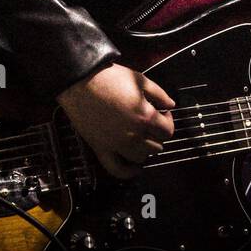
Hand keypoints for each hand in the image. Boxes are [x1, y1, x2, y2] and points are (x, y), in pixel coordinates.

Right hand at [55, 63, 175, 178]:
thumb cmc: (110, 78)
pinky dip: (128, 172)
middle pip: (157, 146)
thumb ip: (160, 94)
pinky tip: (135, 167)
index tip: (162, 114)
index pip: (168, 131)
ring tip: (140, 138)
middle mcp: (133, 134)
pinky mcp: (101, 148)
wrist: (80, 82)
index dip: (168, 121)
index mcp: (145, 116)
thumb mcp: (140, 79)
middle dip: (157, 134)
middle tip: (151, 124)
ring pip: (141, 157)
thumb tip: (170, 105)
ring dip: (144, 148)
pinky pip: (117, 169)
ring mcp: (116, 144)